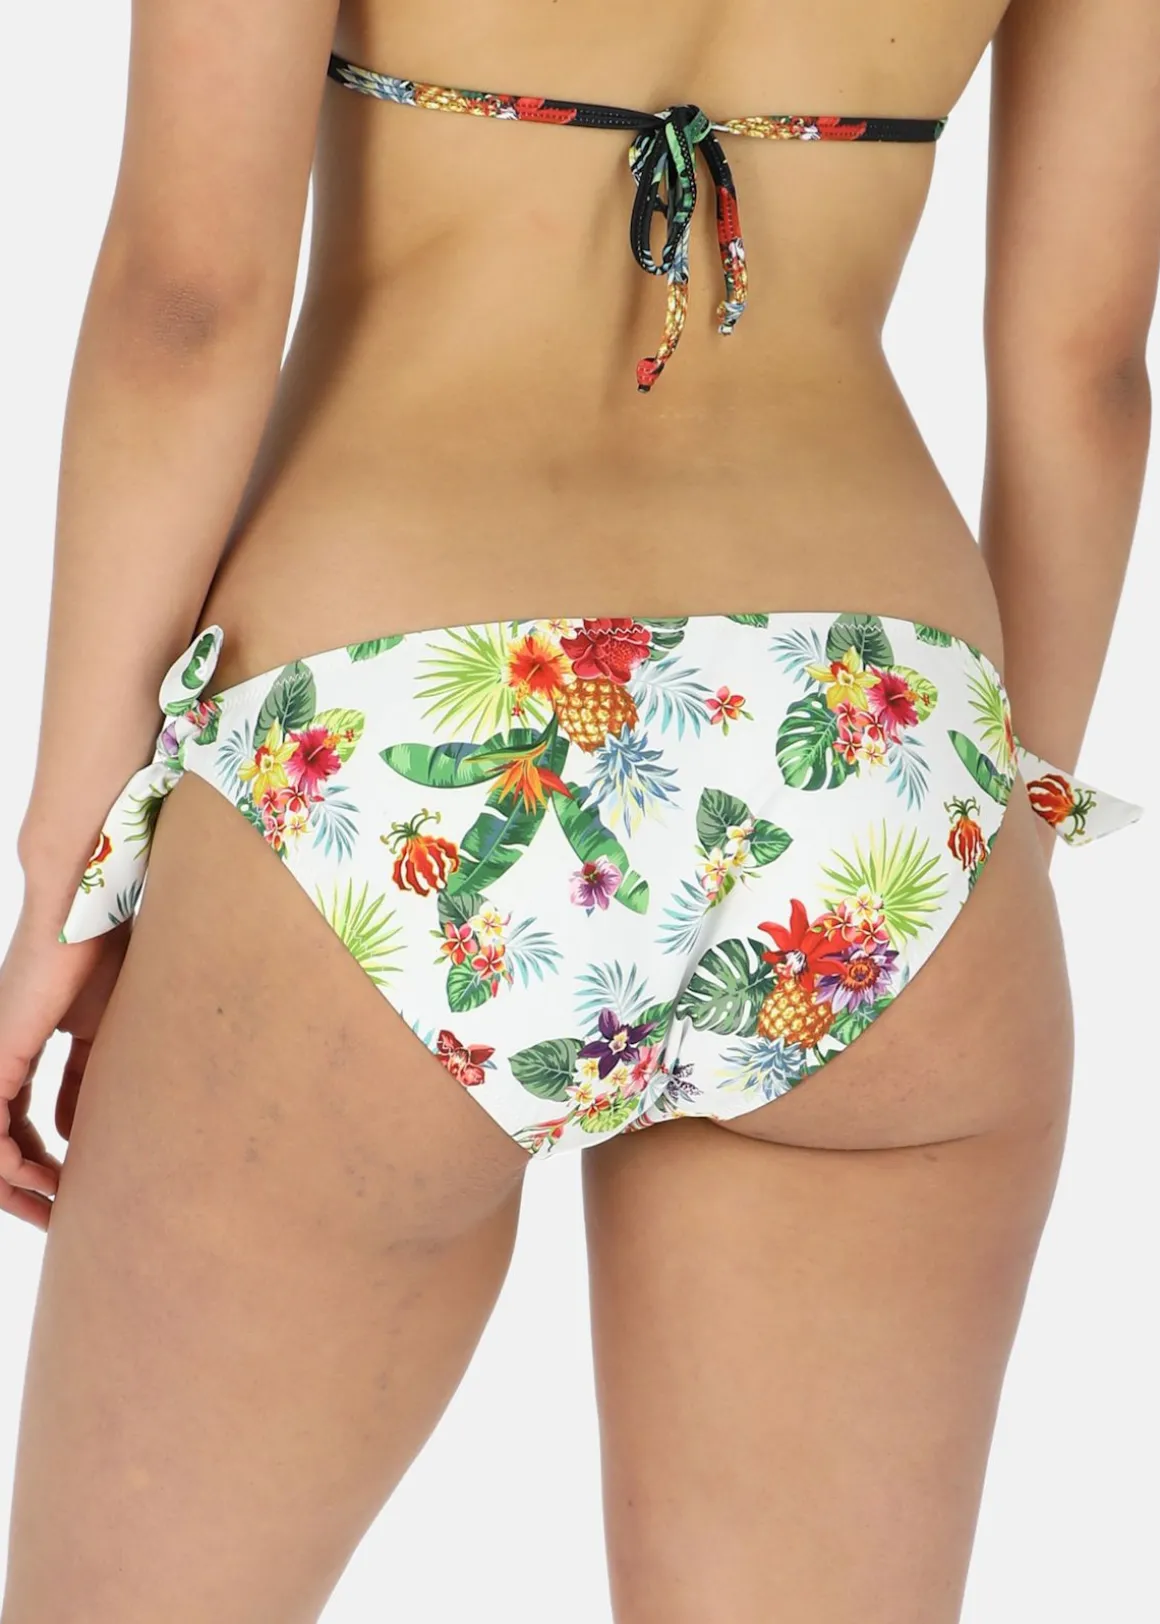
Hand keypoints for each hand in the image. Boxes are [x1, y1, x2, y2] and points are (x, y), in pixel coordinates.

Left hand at [0, 899, 129, 1229]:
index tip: (73, 1192)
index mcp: (19, 1049)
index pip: (17, 1123)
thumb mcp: (101, 1032)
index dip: (39, 1163)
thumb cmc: (106, 952)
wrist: (90, 910)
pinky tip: (42, 1178)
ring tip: (53, 1208)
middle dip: (21, 1188)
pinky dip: (9, 1161)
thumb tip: (69, 1133)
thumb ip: (83, 1081)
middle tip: (56, 1220)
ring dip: (14, 1185)